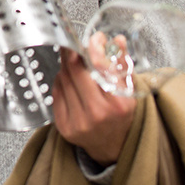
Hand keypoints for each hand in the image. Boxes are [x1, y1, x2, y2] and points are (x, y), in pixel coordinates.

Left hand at [52, 47, 136, 165]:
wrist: (112, 145)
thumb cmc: (120, 114)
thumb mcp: (129, 90)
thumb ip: (122, 64)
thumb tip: (117, 40)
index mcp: (117, 104)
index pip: (98, 68)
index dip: (92, 49)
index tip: (93, 39)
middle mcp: (97, 114)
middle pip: (75, 71)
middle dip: (73, 53)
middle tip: (74, 45)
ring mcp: (77, 121)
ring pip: (63, 79)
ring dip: (67, 67)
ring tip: (75, 65)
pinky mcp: (63, 125)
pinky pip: (56, 92)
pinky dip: (61, 81)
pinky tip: (70, 82)